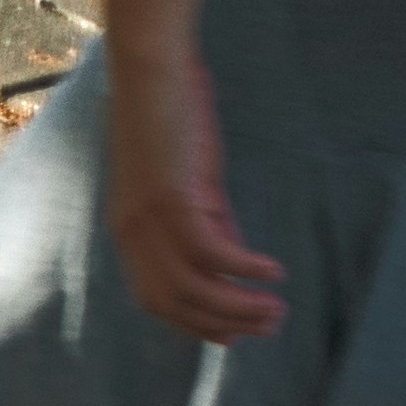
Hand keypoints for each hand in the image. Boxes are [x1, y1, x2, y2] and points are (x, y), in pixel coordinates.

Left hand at [102, 43, 288, 344]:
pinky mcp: (172, 197)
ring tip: (276, 309)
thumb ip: (208, 220)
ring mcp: (149, 217)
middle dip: (224, 324)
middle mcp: (132, 232)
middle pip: (175, 304)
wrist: (152, 69)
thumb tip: (232, 262)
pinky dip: (245, 268)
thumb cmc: (173, 119)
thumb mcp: (190, 182)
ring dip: (239, 305)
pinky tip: (273, 271)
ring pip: (193, 287)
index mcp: (130, 233)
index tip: (235, 336)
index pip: (158, 300)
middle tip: (269, 326)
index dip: (196, 325)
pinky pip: (212, 251)